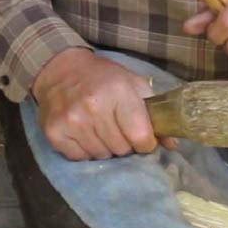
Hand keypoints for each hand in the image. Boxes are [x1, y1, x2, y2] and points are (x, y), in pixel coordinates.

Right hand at [31, 48, 176, 160]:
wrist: (60, 70)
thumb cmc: (103, 78)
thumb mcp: (133, 84)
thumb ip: (154, 112)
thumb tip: (173, 144)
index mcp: (119, 92)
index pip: (141, 136)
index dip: (146, 142)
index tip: (143, 138)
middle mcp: (94, 106)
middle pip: (122, 149)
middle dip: (125, 144)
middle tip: (119, 129)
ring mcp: (72, 121)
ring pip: (102, 156)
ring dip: (105, 148)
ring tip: (101, 130)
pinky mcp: (55, 132)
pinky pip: (80, 158)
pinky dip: (85, 151)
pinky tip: (84, 134)